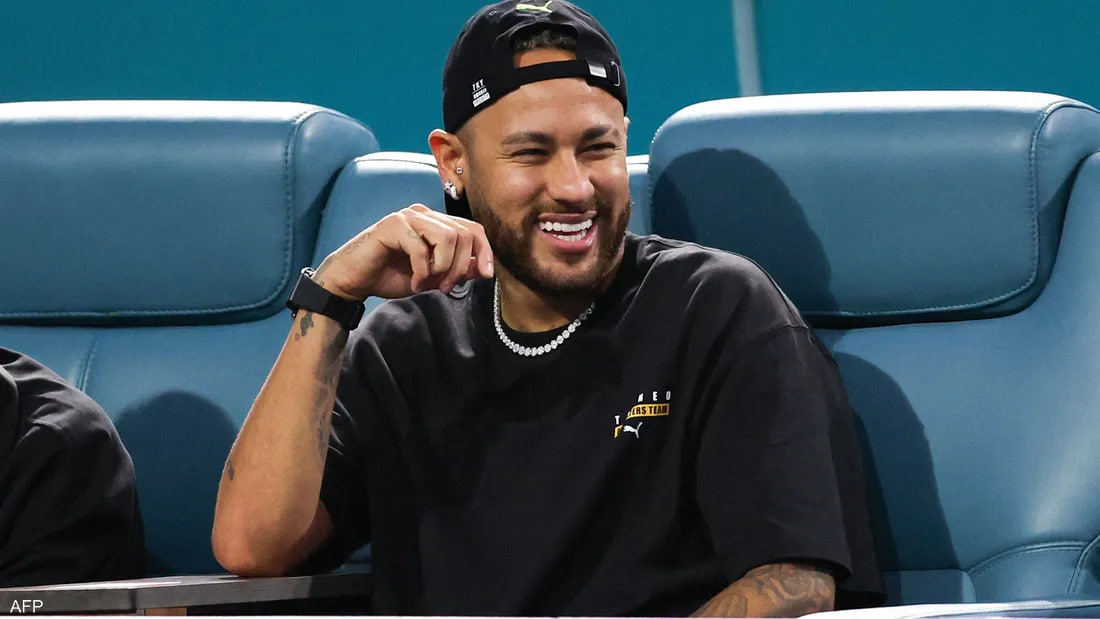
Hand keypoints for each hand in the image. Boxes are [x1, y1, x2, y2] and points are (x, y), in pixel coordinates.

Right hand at [314, 204, 493, 300]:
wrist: (353, 281)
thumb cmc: (390, 276)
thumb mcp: (432, 277)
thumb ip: (457, 270)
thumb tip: (484, 269)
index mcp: (436, 223)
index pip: (473, 229)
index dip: (485, 251)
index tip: (486, 275)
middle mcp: (424, 214)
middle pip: (464, 233)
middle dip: (460, 266)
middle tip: (445, 287)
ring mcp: (408, 217)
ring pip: (448, 237)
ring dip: (443, 268)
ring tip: (428, 283)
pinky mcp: (392, 225)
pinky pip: (421, 248)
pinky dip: (421, 271)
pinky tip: (413, 282)